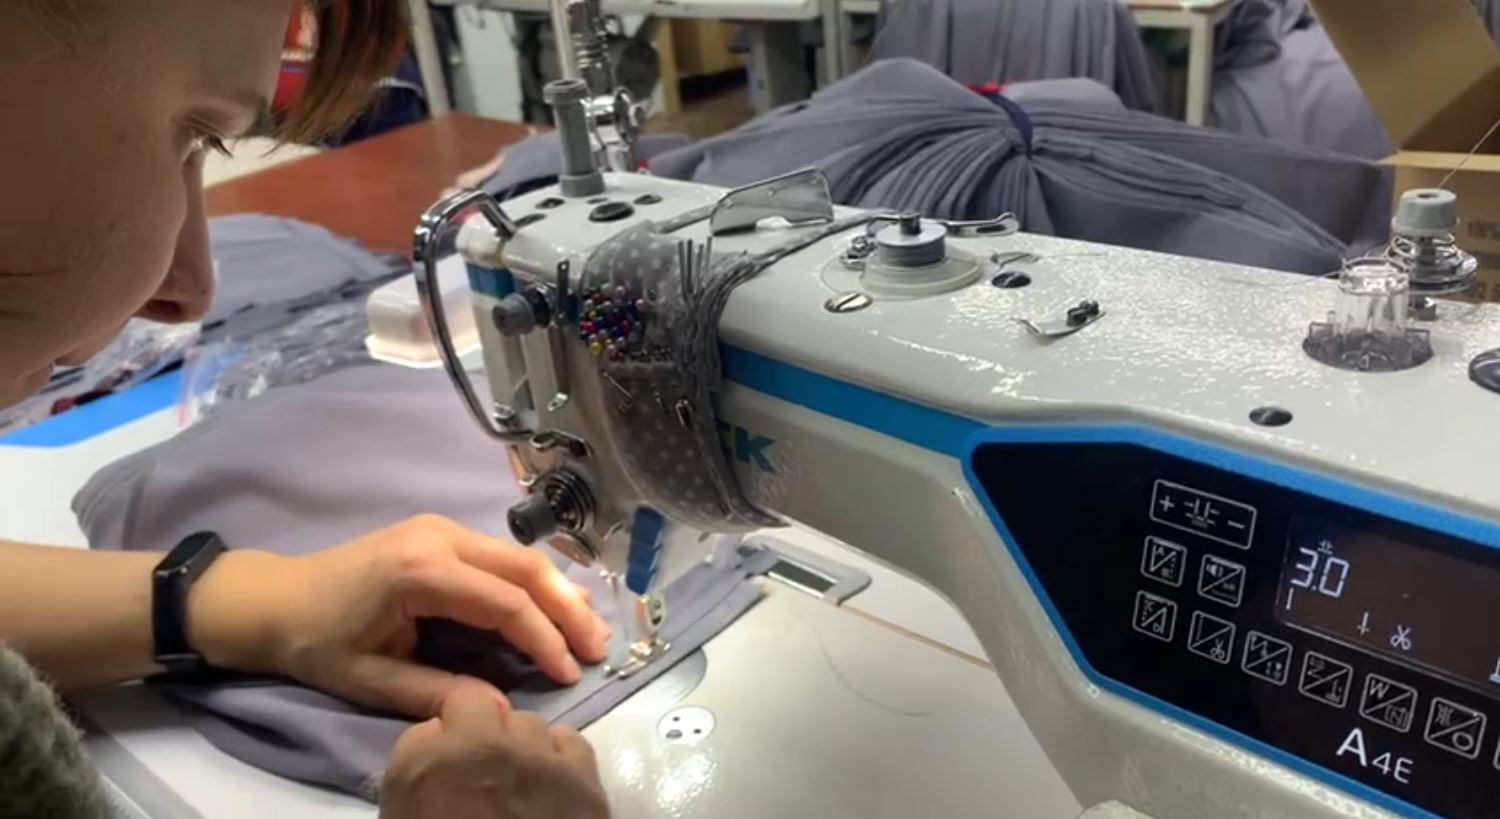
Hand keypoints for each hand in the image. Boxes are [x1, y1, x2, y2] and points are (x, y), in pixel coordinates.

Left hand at [187, 515, 611, 716]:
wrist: (276, 598)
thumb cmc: (317, 641)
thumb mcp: (369, 680)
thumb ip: (435, 693)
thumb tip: (498, 711)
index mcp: (420, 571)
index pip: (504, 603)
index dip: (544, 640)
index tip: (570, 675)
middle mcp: (440, 537)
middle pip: (526, 568)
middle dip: (568, 610)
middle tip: (599, 649)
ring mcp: (443, 529)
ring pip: (521, 557)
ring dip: (559, 593)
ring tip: (591, 632)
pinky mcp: (444, 534)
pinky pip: (503, 556)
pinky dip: (536, 583)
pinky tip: (557, 609)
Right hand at [379, 686, 609, 818]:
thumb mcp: (407, 818)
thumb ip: (420, 786)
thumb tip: (439, 770)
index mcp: (421, 766)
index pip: (426, 726)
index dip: (438, 746)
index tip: (445, 767)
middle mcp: (478, 747)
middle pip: (477, 706)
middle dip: (478, 731)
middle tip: (481, 772)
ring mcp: (536, 759)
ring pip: (527, 723)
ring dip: (520, 746)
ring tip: (520, 784)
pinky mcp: (583, 782)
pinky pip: (571, 744)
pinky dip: (561, 760)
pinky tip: (555, 786)